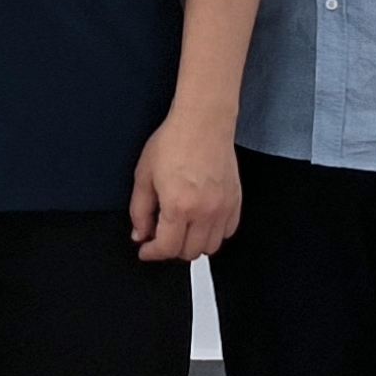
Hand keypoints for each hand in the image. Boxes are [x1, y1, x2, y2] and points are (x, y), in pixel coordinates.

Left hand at [129, 114, 240, 263]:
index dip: (152, 253)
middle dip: (171, 249)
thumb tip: (140, 234)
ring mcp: (223, 208)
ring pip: (210, 247)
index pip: (167, 248)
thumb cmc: (174, 141)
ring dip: (193, 244)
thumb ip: (139, 210)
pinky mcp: (235, 202)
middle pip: (189, 252)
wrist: (203, 122)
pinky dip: (213, 233)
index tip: (146, 250)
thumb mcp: (144, 175)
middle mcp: (205, 211)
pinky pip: (227, 232)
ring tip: (181, 229)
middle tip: (160, 236)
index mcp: (179, 206)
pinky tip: (201, 221)